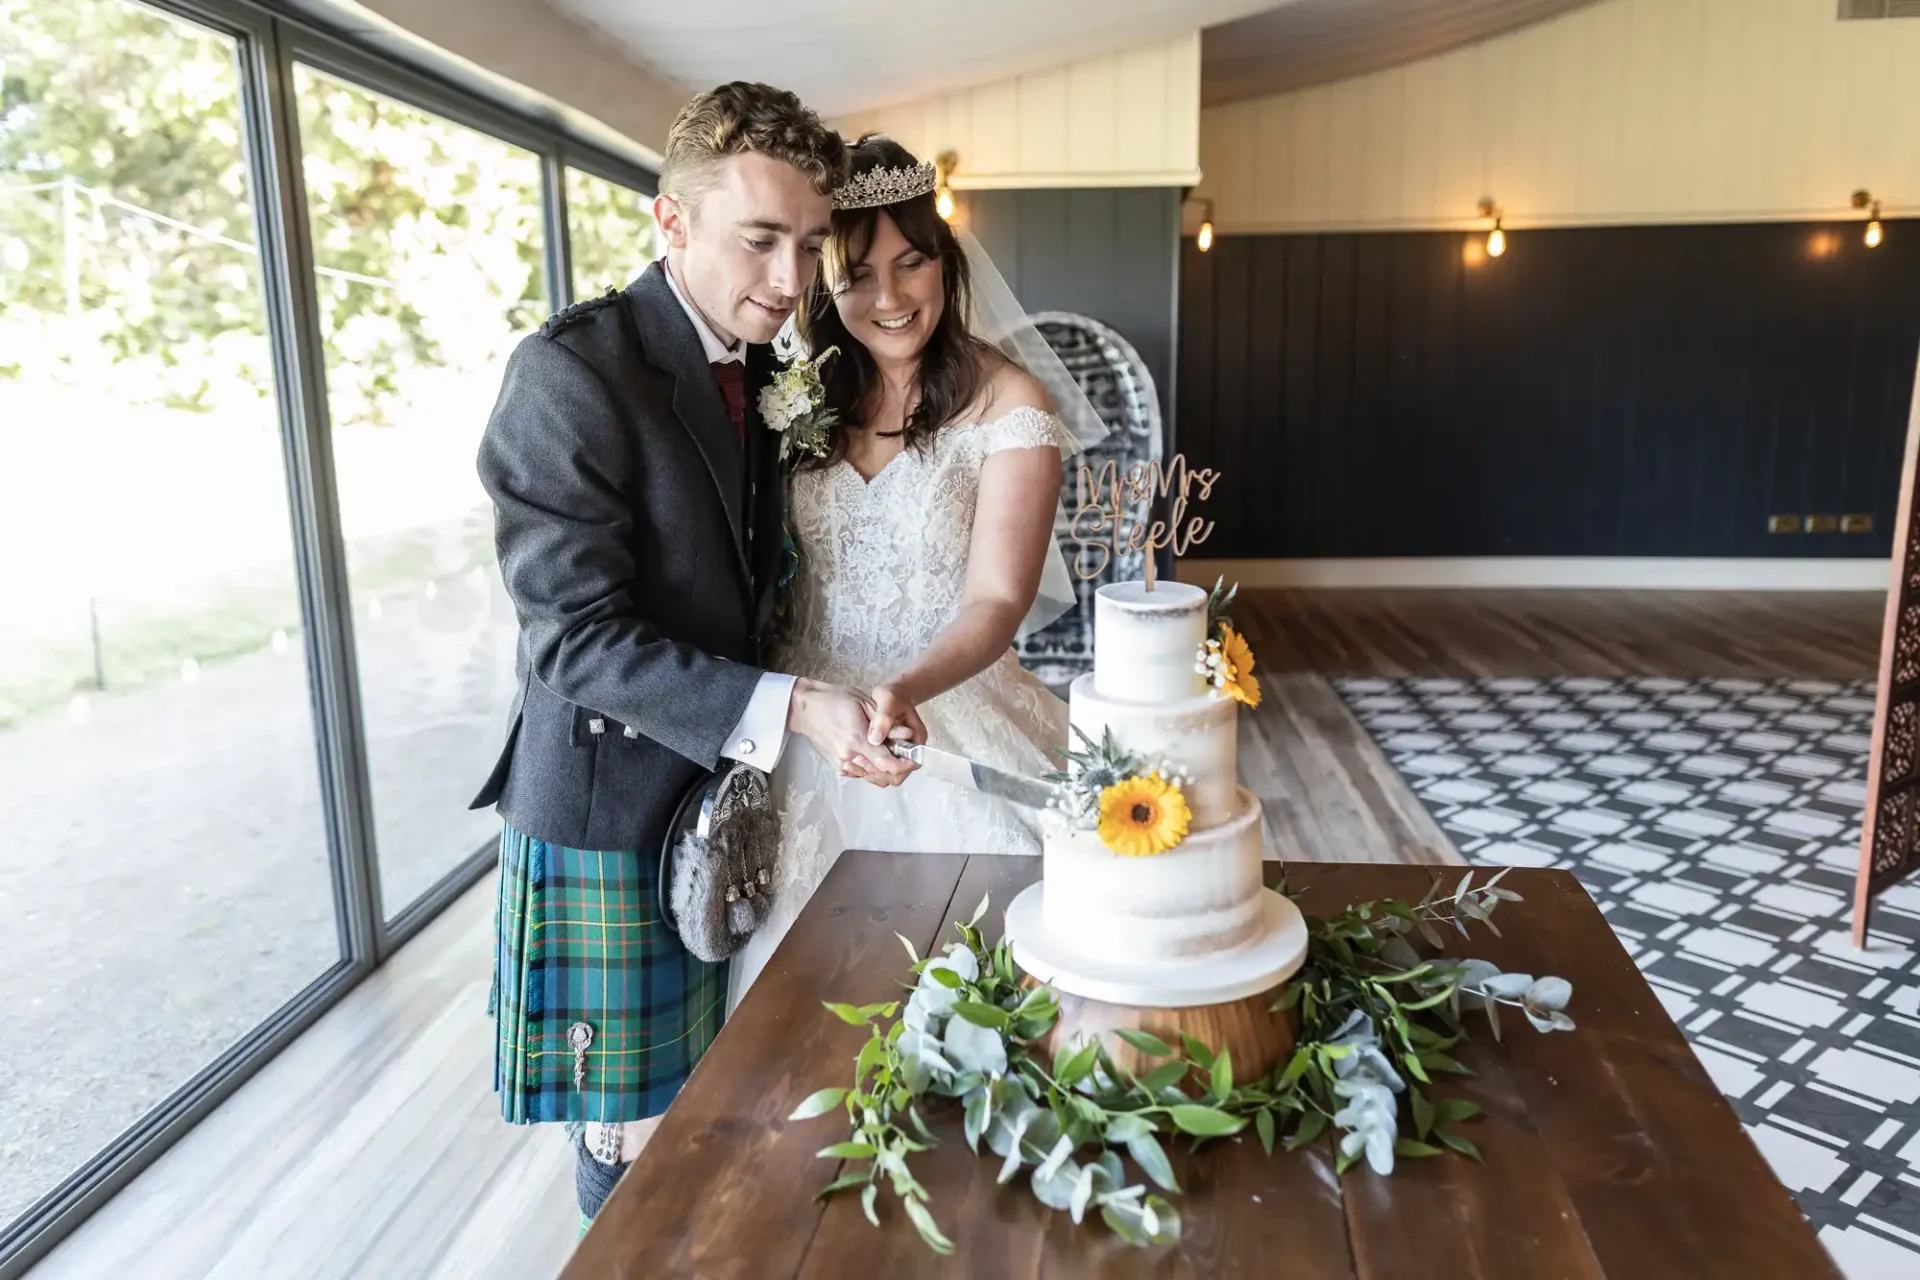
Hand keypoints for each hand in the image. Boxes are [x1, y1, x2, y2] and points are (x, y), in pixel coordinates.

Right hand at [787, 679, 916, 787]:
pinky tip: (874, 756)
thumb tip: (907, 736)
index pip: (889, 764)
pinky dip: (871, 770)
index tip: (914, 758)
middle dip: (899, 769)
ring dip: (885, 771)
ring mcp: (842, 764)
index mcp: (858, 740)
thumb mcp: (865, 704)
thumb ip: (886, 724)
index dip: (906, 764)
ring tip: (891, 754)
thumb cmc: (835, 700)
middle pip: (883, 776)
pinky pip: (860, 775)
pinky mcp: (837, 766)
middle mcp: (850, 757)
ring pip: (872, 778)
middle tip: (905, 755)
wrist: (807, 708)